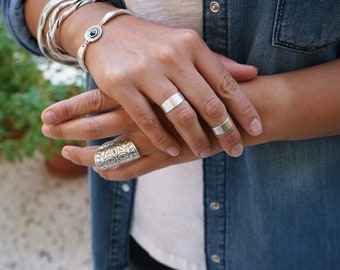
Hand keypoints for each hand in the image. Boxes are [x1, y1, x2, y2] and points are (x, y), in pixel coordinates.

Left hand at [42, 89, 218, 179]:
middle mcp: (142, 114)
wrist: (243, 109)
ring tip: (63, 152)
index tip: (46, 115)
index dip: (69, 108)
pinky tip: (98, 170)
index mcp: (141, 91)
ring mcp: (152, 139)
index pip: (93, 100)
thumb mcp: (181, 74)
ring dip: (83, 153)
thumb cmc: (209, 88)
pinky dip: (111, 171)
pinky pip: (131, 169)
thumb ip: (157, 78)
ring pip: (108, 150)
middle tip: (46, 131)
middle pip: (94, 124)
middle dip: (67, 129)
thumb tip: (130, 78)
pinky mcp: (166, 158)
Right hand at [55, 4, 261, 156]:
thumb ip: (218, 62)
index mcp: (191, 45)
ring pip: (180, 114)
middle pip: (207, 102)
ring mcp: (145, 71)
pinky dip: (162, 139)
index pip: (225, 82)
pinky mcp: (121, 85)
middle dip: (225, 130)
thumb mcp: (186, 45)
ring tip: (205, 152)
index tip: (256, 128)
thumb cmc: (152, 43)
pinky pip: (147, 119)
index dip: (243, 109)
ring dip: (196, 138)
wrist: (105, 32)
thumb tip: (252, 73)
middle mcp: (171, 56)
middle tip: (236, 149)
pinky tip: (173, 150)